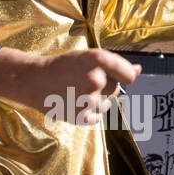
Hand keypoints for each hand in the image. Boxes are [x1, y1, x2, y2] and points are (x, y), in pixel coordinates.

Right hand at [0, 46, 141, 125]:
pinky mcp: (81, 117)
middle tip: (83, 80)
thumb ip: (115, 64)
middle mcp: (95, 79)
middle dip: (105, 85)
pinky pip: (98, 117)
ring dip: (96, 99)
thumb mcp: (88, 57)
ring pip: (106, 103)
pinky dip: (90, 112)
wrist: (33, 80)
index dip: (125, 74)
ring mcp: (88, 100)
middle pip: (116, 88)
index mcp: (98, 59)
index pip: (130, 75)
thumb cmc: (63, 65)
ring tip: (76, 91)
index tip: (116, 74)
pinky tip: (75, 102)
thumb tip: (140, 70)